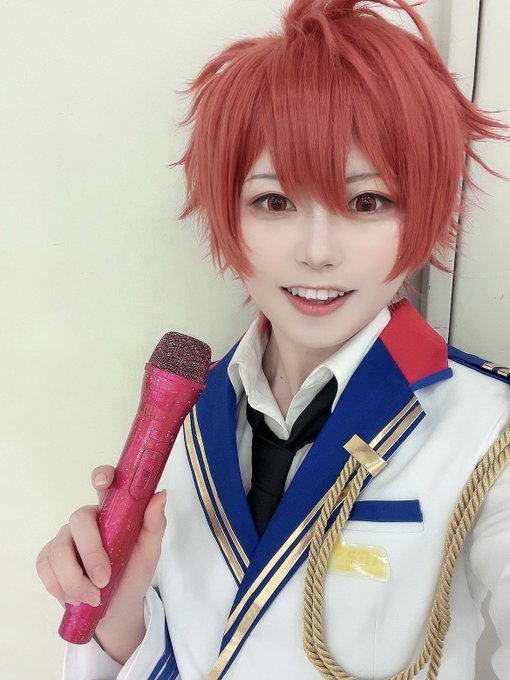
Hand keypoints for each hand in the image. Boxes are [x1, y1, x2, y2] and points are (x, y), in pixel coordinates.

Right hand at [36, 465, 166, 662]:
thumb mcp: (149, 552)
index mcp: (112, 510)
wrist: (117, 608)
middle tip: (104, 579)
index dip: (101, 476)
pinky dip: (59, 587)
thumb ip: (154, 524)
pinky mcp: (48, 559)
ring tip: (93, 597)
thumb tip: (160, 495)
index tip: (102, 483)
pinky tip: (74, 598)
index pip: (105, 482)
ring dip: (75, 580)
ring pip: (59, 550)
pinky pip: (45, 567)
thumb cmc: (133, 573)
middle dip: (90, 552)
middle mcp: (86, 520)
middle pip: (78, 519)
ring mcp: (65, 539)